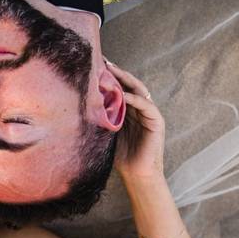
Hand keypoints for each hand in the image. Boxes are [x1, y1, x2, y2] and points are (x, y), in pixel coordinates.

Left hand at [107, 60, 165, 180]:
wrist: (136, 175)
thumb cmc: (120, 156)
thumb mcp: (106, 131)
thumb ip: (101, 117)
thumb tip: (81, 102)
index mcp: (128, 110)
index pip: (119, 88)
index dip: (109, 77)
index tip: (95, 66)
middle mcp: (140, 109)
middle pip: (129, 84)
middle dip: (117, 73)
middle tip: (103, 62)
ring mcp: (149, 114)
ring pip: (138, 90)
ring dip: (124, 81)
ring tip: (111, 72)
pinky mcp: (157, 121)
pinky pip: (146, 105)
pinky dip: (134, 99)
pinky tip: (122, 94)